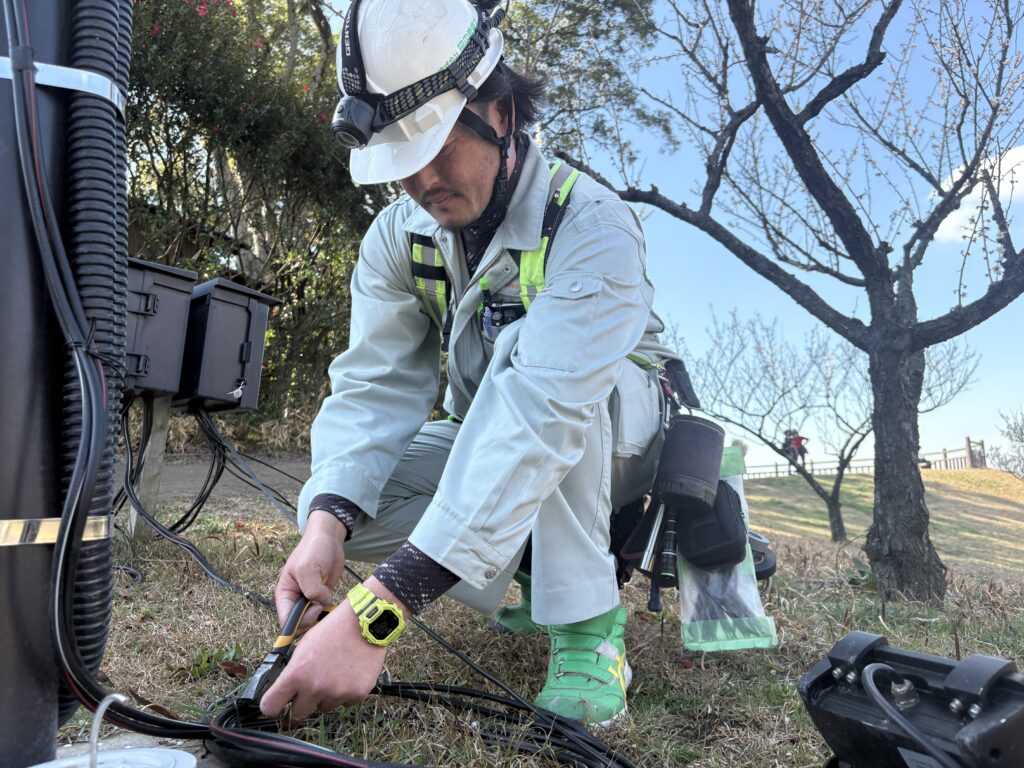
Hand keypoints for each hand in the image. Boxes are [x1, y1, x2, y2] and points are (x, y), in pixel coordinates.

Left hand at [259, 596, 386, 719]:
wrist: (364, 622)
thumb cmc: (332, 630)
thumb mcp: (304, 647)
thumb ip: (294, 672)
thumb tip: (287, 691)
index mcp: (297, 674)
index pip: (271, 706)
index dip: (271, 708)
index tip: (276, 707)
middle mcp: (315, 688)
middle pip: (298, 714)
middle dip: (300, 704)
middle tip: (308, 691)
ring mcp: (337, 693)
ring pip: (324, 706)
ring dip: (326, 695)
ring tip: (336, 671)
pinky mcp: (357, 694)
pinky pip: (345, 702)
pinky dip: (346, 692)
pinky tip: (350, 673)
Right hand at [275, 510, 347, 627]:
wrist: (329, 540)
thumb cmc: (314, 550)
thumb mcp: (308, 568)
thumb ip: (311, 589)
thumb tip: (321, 604)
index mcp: (285, 594)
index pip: (286, 621)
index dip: (300, 623)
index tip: (315, 609)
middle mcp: (295, 601)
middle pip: (300, 626)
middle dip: (313, 621)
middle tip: (323, 605)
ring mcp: (308, 601)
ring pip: (313, 622)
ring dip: (323, 618)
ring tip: (329, 601)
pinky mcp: (321, 599)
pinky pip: (324, 615)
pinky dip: (330, 613)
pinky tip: (334, 602)